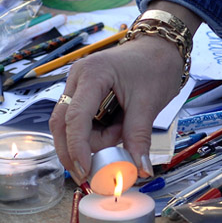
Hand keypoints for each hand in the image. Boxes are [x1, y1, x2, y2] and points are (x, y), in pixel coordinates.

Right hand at [49, 34, 182, 184]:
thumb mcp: (149, 104)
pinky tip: (115, 128)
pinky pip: (80, 123)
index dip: (77, 148)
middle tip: (92, 172)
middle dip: (75, 150)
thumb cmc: (155, 67)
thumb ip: (139, 138)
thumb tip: (139, 170)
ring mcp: (77, 86)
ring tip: (120, 131)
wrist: (159, 49)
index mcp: (92, 74)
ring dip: (91, 141)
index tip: (86, 171)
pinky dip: (94, 134)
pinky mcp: (82, 94)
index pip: (75, 118)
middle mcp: (77, 78)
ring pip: (70, 126)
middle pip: (62, 124)